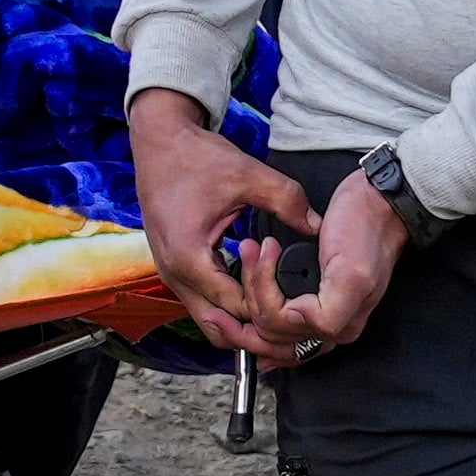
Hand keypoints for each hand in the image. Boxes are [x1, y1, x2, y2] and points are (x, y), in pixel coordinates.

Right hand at [130, 89, 342, 362]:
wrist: (159, 142)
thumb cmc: (195, 158)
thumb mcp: (247, 175)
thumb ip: (287, 200)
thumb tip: (316, 225)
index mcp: (190, 256)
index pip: (236, 307)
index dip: (270, 307)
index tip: (296, 298)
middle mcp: (175, 274)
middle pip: (219, 329)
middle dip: (256, 333)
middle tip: (293, 327)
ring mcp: (171, 274)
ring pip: (209, 321)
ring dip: (241, 324)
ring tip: (279, 316)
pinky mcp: (174, 269)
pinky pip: (203, 304)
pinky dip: (229, 309)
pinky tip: (257, 295)